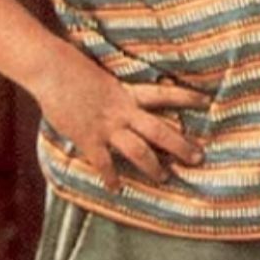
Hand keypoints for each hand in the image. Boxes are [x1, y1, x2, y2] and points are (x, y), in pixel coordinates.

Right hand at [31, 44, 207, 190]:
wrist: (52, 70)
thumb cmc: (77, 70)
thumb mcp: (107, 78)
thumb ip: (121, 91)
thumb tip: (134, 96)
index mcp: (130, 93)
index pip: (166, 94)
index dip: (187, 97)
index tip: (208, 101)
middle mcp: (124, 111)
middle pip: (159, 131)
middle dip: (180, 146)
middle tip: (198, 158)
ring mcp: (106, 126)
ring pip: (138, 150)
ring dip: (153, 167)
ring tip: (166, 178)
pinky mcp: (87, 138)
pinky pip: (103, 162)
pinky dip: (110, 176)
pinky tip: (116, 188)